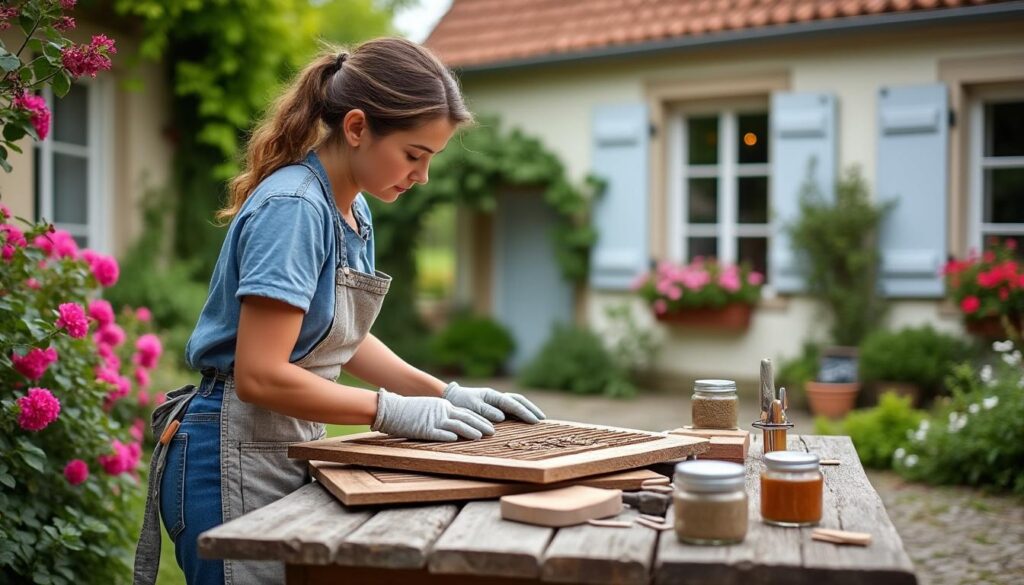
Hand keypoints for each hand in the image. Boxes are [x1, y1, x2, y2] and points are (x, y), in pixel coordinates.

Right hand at [371, 388, 494, 440]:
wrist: (393, 408)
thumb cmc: (411, 410)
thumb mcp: (431, 407)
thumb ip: (443, 413)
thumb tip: (455, 423)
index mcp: (444, 406)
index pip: (467, 413)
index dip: (480, 419)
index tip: (490, 425)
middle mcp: (442, 411)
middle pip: (466, 418)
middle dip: (481, 425)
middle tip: (492, 432)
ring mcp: (434, 420)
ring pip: (456, 425)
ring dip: (469, 431)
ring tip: (480, 437)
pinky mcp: (424, 429)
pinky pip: (438, 433)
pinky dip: (448, 436)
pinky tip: (457, 440)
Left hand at [442, 382, 545, 423]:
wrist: (451, 398)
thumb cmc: (459, 404)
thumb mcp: (469, 407)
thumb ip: (484, 411)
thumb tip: (501, 416)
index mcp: (492, 395)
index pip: (511, 403)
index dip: (524, 412)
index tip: (534, 421)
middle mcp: (497, 397)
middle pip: (518, 400)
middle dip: (531, 409)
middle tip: (542, 419)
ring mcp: (497, 400)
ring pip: (516, 402)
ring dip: (528, 409)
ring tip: (539, 418)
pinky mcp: (495, 406)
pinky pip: (511, 408)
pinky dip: (520, 412)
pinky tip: (526, 420)